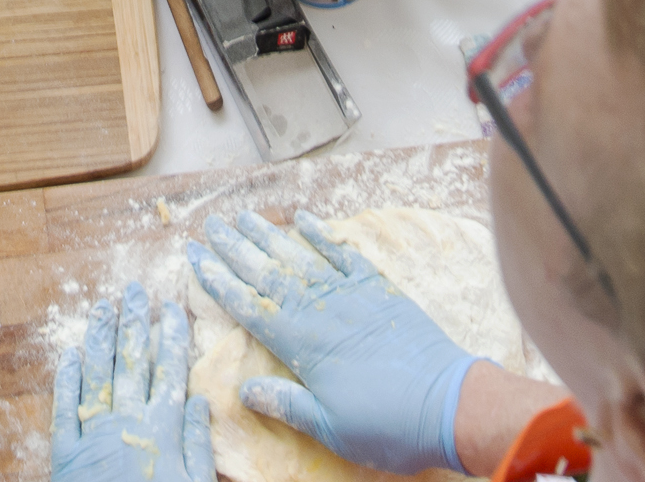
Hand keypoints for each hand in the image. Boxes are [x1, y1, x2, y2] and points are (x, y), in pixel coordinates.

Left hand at [51, 288, 212, 481]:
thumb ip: (197, 443)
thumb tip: (199, 401)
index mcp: (161, 428)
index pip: (168, 370)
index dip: (170, 336)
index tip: (171, 306)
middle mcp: (125, 422)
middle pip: (131, 362)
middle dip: (134, 323)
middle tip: (134, 291)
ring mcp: (92, 434)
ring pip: (96, 375)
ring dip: (100, 338)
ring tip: (102, 307)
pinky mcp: (65, 453)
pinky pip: (63, 409)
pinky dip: (66, 380)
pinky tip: (68, 355)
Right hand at [190, 214, 475, 476]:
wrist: (450, 404)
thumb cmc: (388, 425)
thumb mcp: (329, 427)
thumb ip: (286, 404)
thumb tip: (243, 389)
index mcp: (303, 345)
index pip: (249, 306)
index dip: (219, 281)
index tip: (195, 258)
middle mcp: (322, 311)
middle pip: (268, 273)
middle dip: (235, 249)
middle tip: (209, 225)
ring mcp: (352, 296)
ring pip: (300, 258)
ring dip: (270, 236)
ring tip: (244, 216)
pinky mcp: (381, 291)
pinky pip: (345, 255)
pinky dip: (323, 236)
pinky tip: (305, 219)